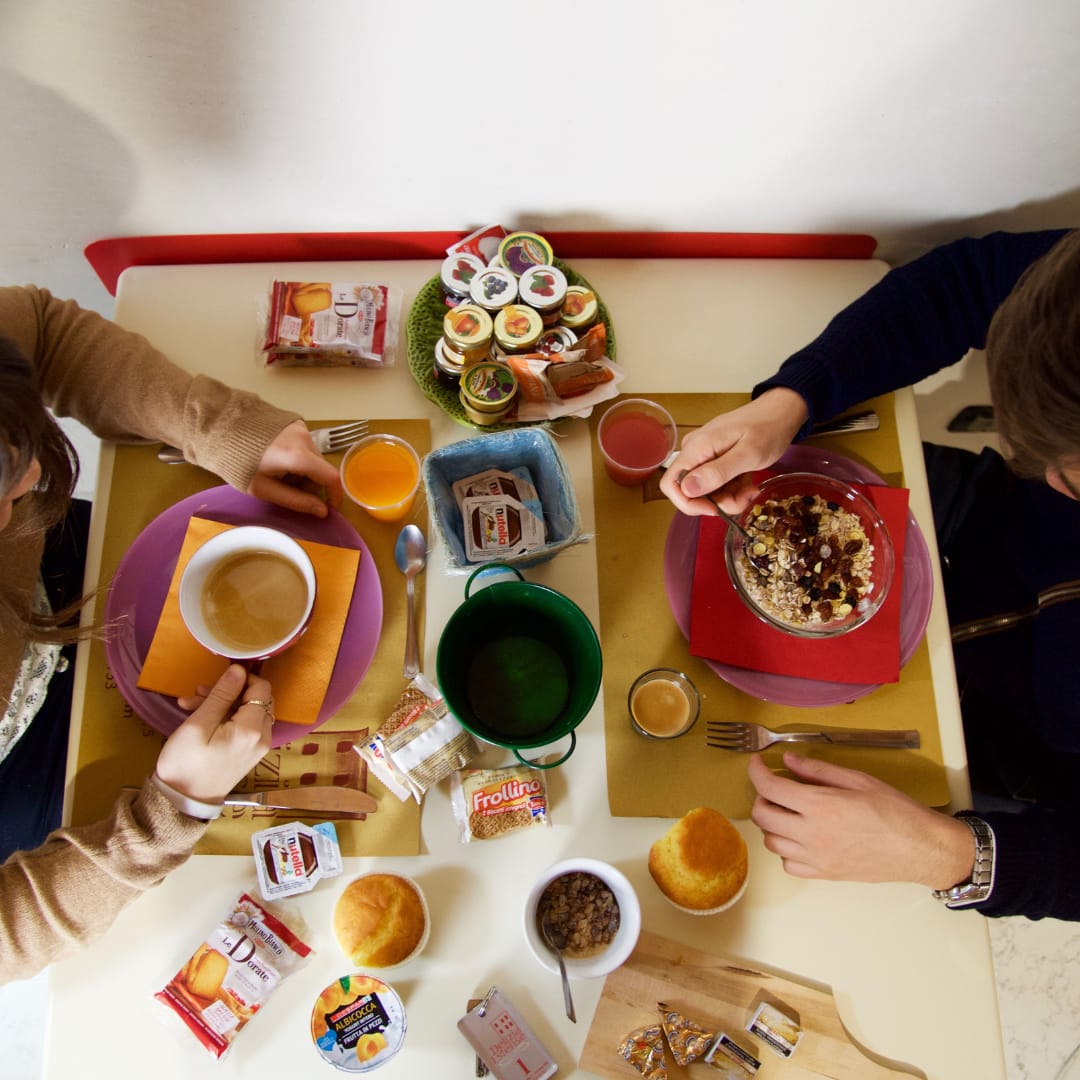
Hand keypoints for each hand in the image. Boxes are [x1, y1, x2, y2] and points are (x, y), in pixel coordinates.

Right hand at [156, 665, 273, 802]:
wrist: (183, 802)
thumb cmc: (186, 764)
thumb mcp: (198, 724)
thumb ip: (221, 695)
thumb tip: (239, 670)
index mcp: (253, 730)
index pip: (262, 688)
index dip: (242, 678)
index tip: (216, 680)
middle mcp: (263, 737)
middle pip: (257, 699)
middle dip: (229, 691)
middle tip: (198, 693)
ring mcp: (258, 746)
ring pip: (248, 711)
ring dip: (223, 703)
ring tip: (190, 704)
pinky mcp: (249, 752)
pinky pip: (244, 725)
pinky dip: (225, 717)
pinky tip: (199, 716)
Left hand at [247, 420, 342, 517]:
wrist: (219, 428)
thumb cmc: (238, 462)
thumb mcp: (264, 489)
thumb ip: (296, 501)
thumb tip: (322, 512)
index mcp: (298, 456)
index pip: (331, 478)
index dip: (335, 496)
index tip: (328, 508)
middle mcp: (305, 438)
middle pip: (321, 469)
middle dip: (310, 484)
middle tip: (286, 490)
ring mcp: (300, 428)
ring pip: (313, 458)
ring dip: (302, 471)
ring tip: (277, 473)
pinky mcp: (295, 422)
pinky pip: (305, 446)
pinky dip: (297, 457)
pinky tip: (276, 458)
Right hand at [658, 388, 807, 515]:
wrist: (780, 412)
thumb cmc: (768, 427)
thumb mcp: (748, 454)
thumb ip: (718, 472)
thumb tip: (688, 489)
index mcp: (697, 448)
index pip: (671, 484)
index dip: (688, 503)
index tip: (715, 509)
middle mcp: (695, 452)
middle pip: (691, 491)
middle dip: (718, 502)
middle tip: (745, 497)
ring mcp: (704, 456)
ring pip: (706, 491)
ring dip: (729, 497)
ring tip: (751, 489)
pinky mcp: (714, 460)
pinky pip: (716, 484)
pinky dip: (732, 489)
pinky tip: (748, 483)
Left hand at [747, 751, 974, 889]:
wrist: (922, 849)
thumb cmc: (897, 812)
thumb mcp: (858, 780)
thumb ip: (817, 771)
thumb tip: (789, 761)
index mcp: (820, 806)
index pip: (770, 787)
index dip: (756, 772)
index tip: (756, 764)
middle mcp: (813, 835)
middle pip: (762, 815)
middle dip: (762, 797)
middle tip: (776, 787)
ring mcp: (817, 858)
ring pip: (771, 842)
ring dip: (773, 823)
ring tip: (790, 811)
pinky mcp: (825, 874)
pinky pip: (789, 864)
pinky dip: (787, 849)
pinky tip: (801, 837)